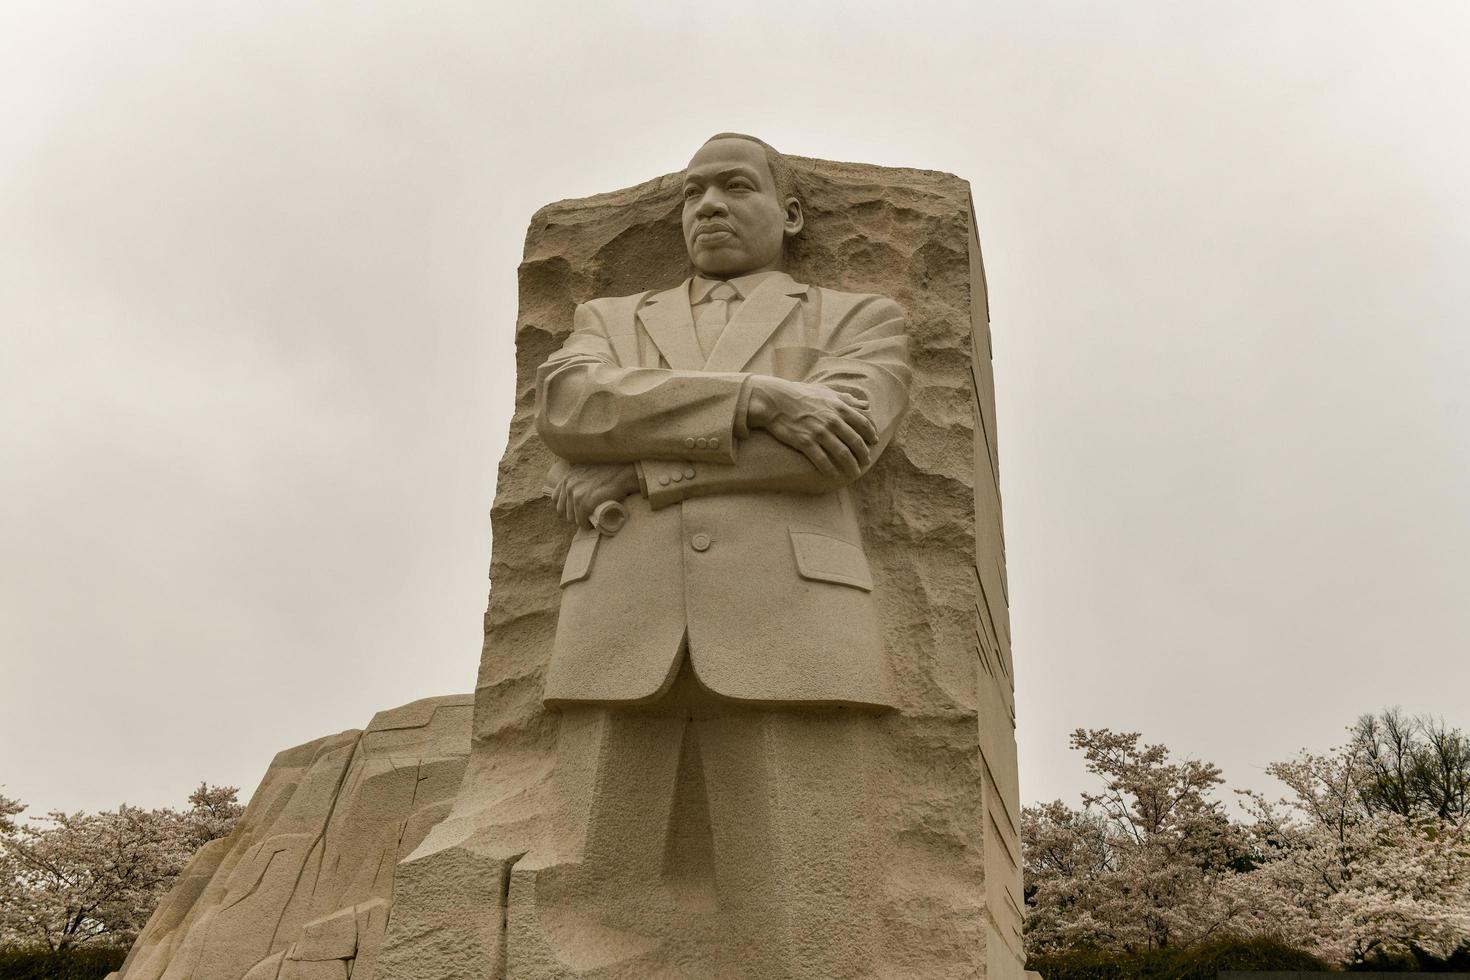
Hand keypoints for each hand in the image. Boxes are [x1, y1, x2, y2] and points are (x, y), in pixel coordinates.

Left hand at [552, 462, 639, 527]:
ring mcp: (576, 495)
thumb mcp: (587, 469)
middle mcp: (569, 485)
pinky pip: (581, 521)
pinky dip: (586, 525)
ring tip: (590, 520)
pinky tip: (592, 525)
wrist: (623, 472)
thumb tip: (580, 486)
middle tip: (585, 516)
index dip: (566, 507)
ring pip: (572, 517)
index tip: (575, 510)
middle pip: (562, 510)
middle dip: (573, 515)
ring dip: (580, 521)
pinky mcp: (585, 503)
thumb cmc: (610, 471)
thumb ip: (579, 476)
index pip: (556, 499)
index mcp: (567, 477)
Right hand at [745, 377, 878, 480]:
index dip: (871, 435)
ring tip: (854, 473)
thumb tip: (865, 404)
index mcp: (838, 407)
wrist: (774, 400)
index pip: (863, 423)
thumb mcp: (826, 392)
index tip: (874, 442)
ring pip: (842, 453)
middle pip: (855, 441)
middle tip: (866, 462)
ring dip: (851, 466)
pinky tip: (834, 476)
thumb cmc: (800, 394)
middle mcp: (832, 420)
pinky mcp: (805, 442)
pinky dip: (831, 470)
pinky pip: (822, 460)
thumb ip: (846, 399)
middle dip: (863, 454)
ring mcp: (819, 432)